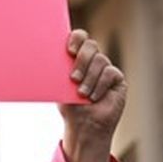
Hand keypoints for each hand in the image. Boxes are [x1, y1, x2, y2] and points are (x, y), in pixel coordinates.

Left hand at [58, 29, 125, 161]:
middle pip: (90, 45)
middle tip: (73, 78)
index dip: (76, 38)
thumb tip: (46, 53)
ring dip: (89, 79)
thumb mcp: (59, 85)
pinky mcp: (117, 79)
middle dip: (81, 60)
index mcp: (77, 56)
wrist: (83, 125)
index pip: (79, 37)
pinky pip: (110, 73)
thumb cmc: (69, 104)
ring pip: (100, 60)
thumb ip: (59, 68)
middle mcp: (93, 59)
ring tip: (82, 94)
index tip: (69, 50)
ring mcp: (106, 67)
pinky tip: (94, 98)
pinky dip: (99, 86)